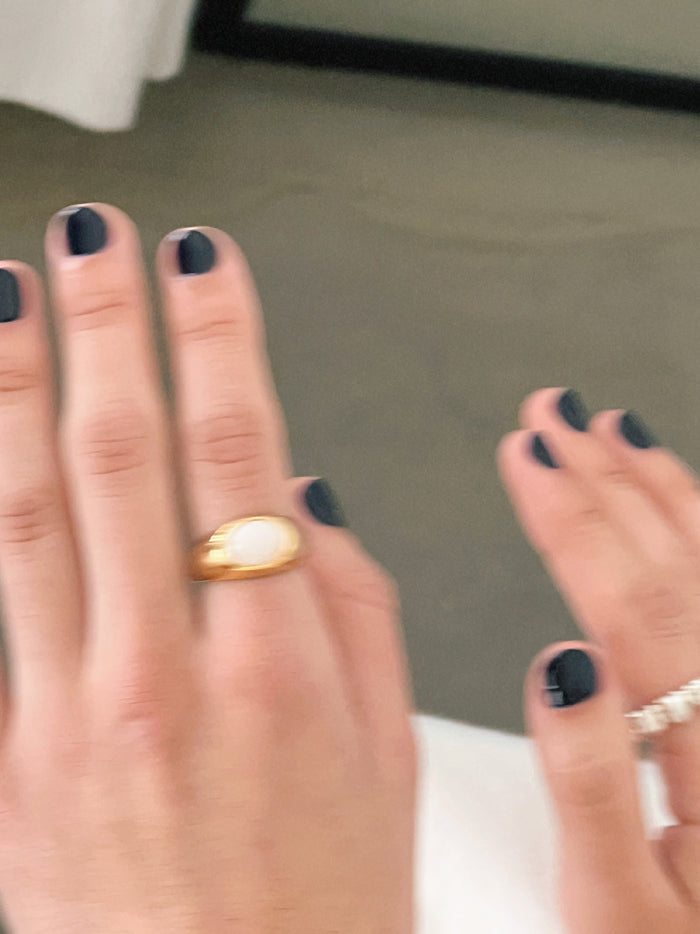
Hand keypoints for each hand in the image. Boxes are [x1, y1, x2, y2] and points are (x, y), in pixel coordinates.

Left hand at [0, 203, 416, 933]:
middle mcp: (162, 680)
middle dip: (106, 323)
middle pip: (123, 455)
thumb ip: (350, 601)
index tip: (201, 263)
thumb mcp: (385, 749)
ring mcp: (67, 721)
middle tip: (95, 239)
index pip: (239, 450)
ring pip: (24, 513)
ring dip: (11, 388)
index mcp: (276, 670)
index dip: (216, 336)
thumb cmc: (320, 904)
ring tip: (4, 300)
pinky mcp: (6, 763)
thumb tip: (299, 493)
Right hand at [497, 388, 699, 932]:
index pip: (637, 607)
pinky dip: (695, 532)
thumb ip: (592, 790)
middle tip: (554, 415)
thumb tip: (562, 665)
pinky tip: (675, 504)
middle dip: (606, 479)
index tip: (529, 456)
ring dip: (659, 488)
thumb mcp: (616, 914)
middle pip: (676, 566)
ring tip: (616, 431)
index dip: (575, 521)